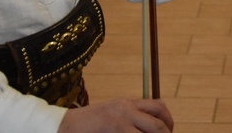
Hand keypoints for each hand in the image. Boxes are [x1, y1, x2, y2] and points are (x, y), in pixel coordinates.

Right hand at [58, 98, 172, 131]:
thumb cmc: (88, 124)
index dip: (168, 121)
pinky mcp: (113, 130)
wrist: (63, 125)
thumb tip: (150, 128)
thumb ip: (130, 118)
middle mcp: (126, 109)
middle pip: (158, 124)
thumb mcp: (112, 114)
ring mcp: (120, 121)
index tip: (168, 131)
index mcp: (128, 103)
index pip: (159, 107)